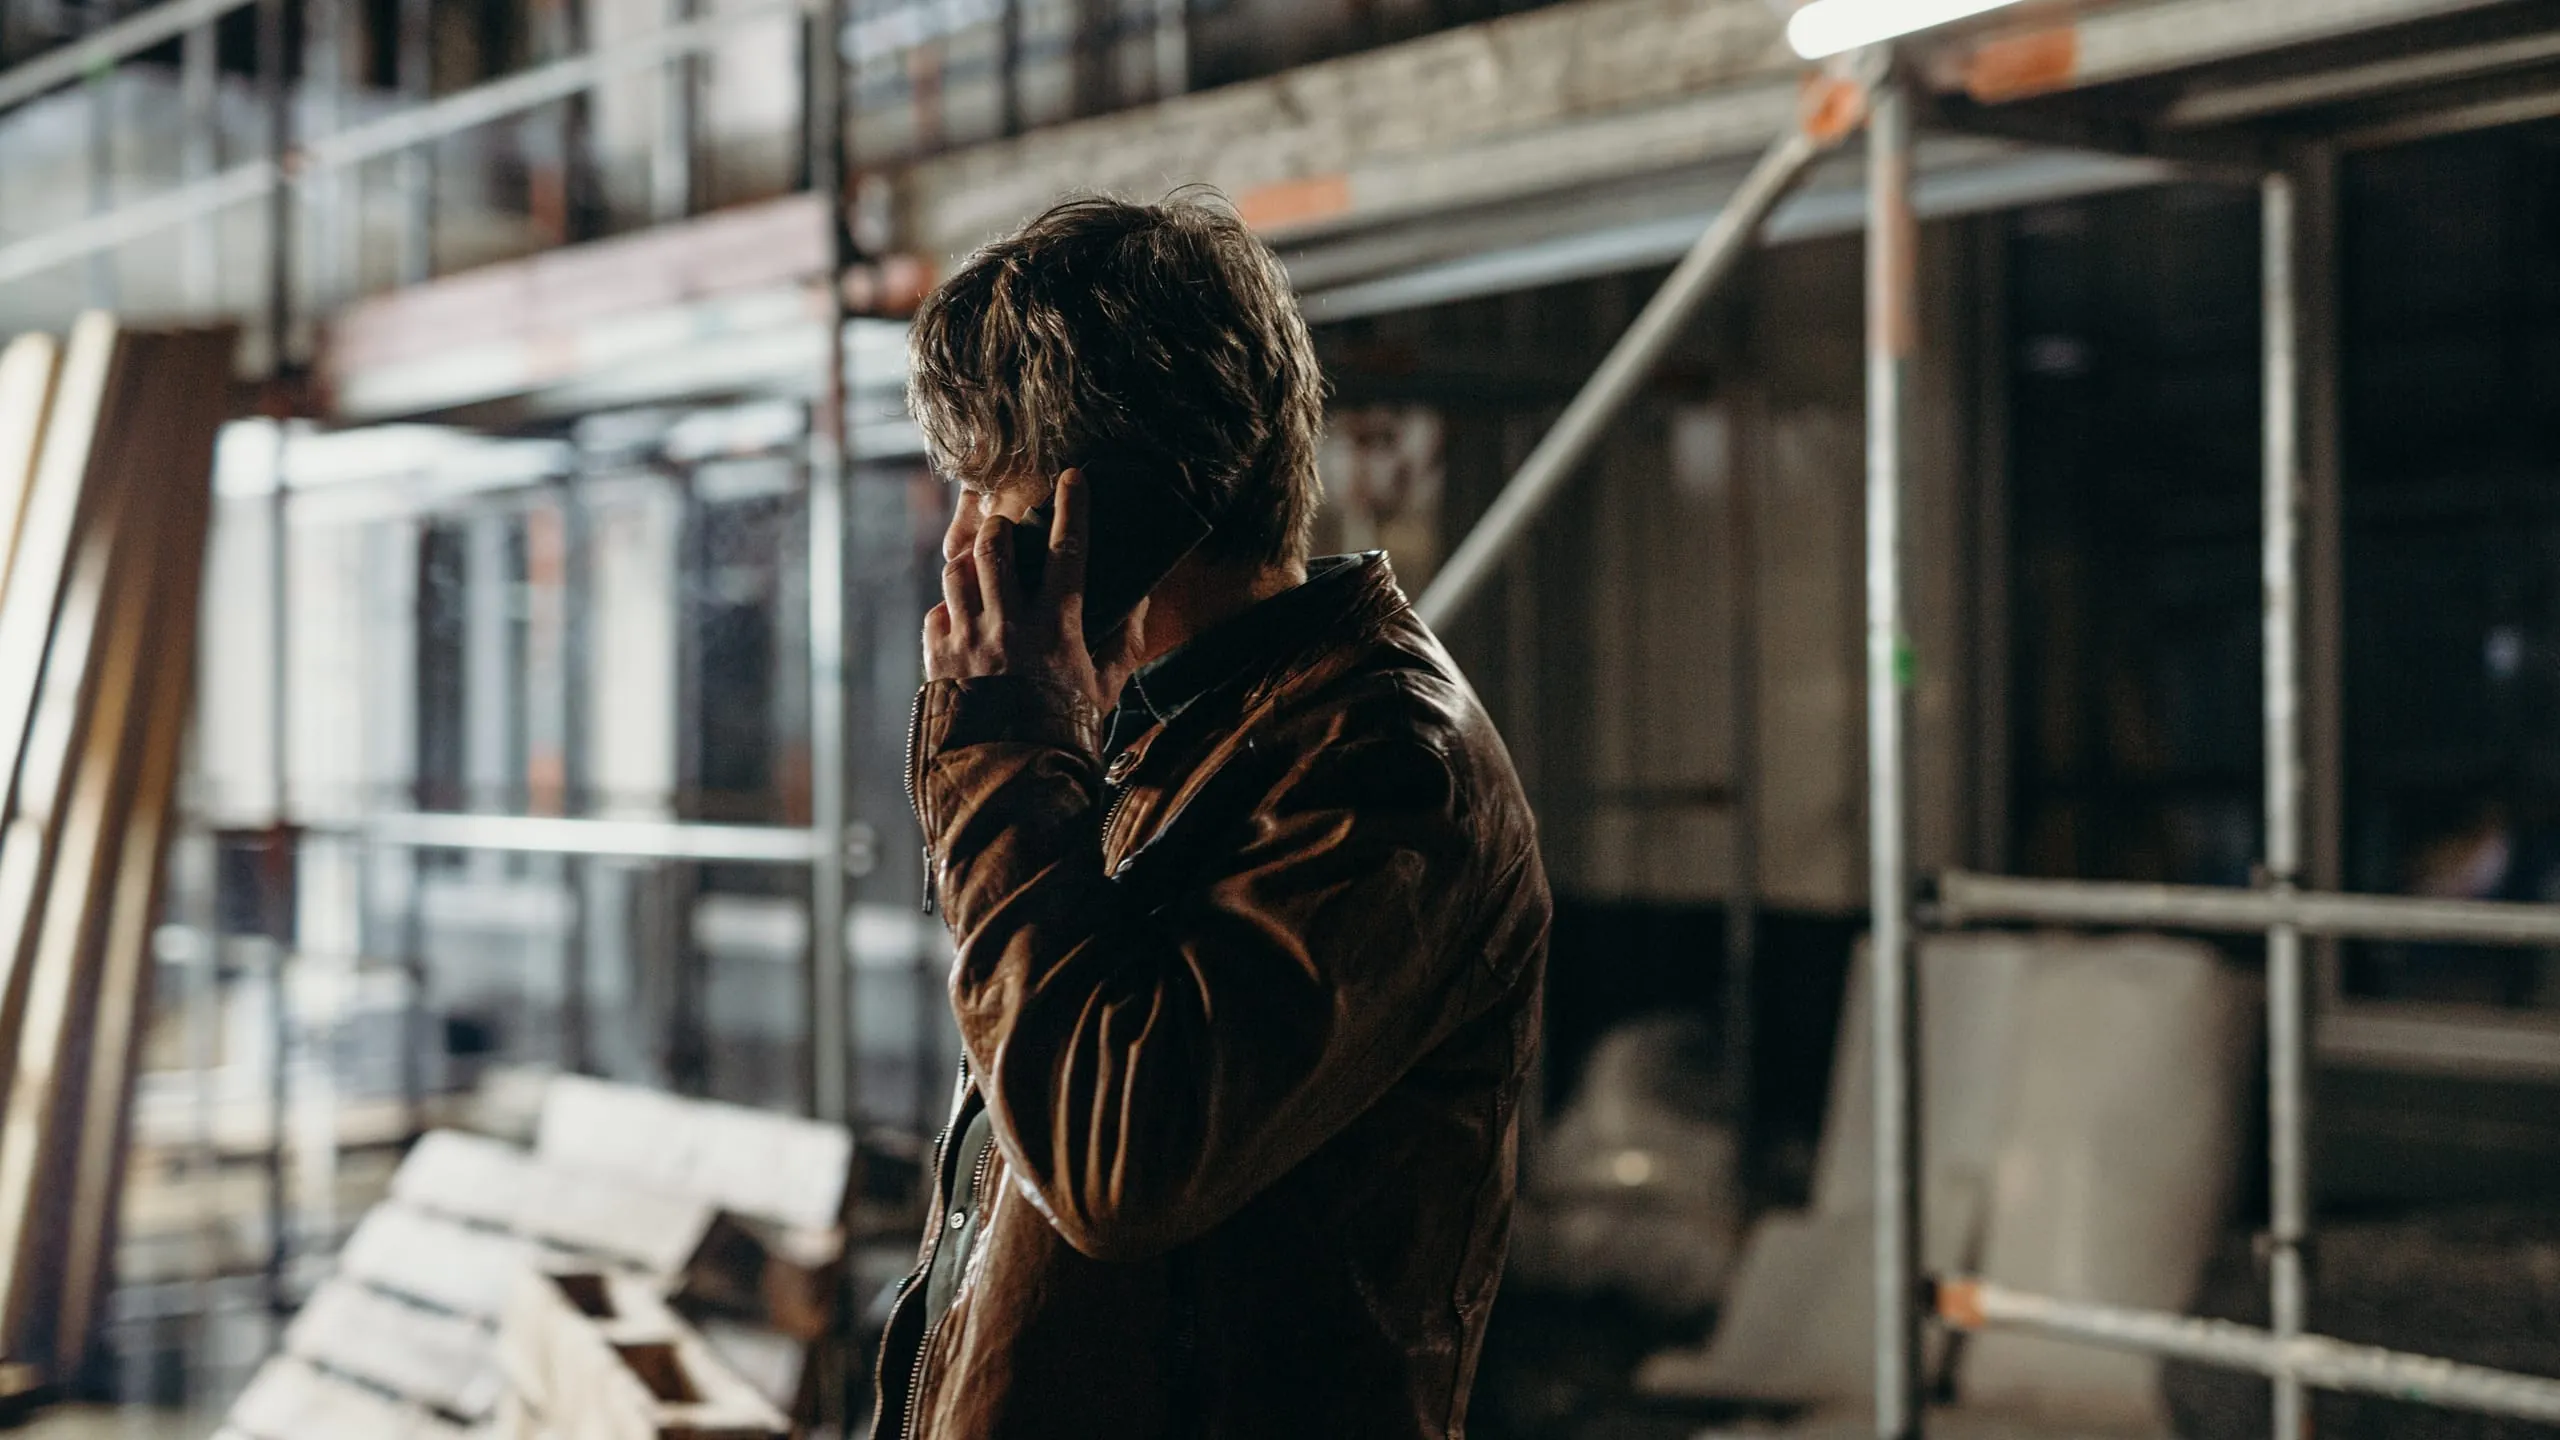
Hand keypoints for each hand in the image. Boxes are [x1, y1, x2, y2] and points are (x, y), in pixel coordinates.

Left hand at [924, 469, 1147, 713]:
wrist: (1011, 778)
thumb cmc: (1066, 731)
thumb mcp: (1106, 688)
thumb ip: (1125, 641)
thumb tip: (1140, 599)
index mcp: (1055, 630)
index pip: (1067, 551)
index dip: (1073, 508)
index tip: (1074, 477)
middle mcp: (1008, 628)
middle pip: (996, 548)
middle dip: (1000, 526)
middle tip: (1008, 528)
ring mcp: (967, 643)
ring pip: (957, 573)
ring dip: (970, 563)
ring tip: (982, 571)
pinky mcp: (937, 661)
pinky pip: (934, 615)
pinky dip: (948, 611)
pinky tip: (963, 621)